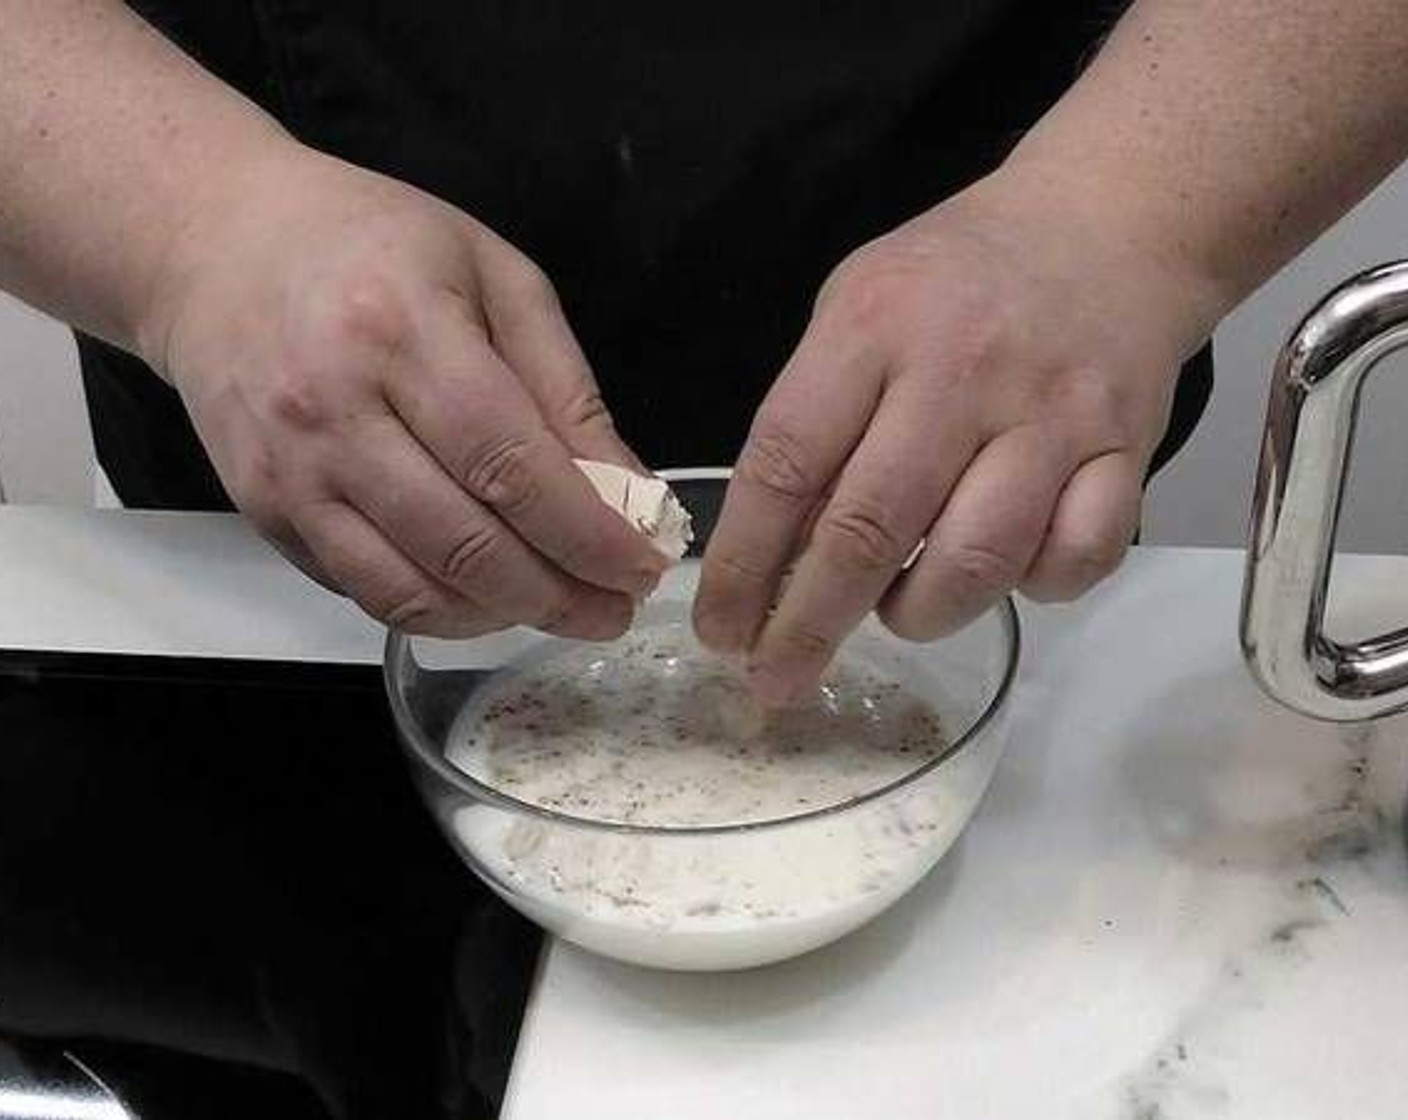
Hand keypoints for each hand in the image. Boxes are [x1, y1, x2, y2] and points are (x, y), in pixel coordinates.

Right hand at [143, 147, 667, 637]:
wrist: (217, 246)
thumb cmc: (370, 244)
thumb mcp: (493, 276)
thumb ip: (564, 386)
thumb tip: (627, 491)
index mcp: (401, 328)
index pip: (510, 463)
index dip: (587, 533)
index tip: (641, 566)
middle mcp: (333, 408)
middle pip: (466, 543)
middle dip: (559, 596)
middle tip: (614, 608)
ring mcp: (290, 471)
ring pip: (412, 590)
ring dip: (504, 617)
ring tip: (562, 607)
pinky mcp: (264, 511)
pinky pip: (364, 591)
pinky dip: (438, 612)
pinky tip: (487, 595)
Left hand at [694, 169, 1217, 704]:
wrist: (1107, 225)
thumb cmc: (956, 278)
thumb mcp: (856, 310)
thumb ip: (814, 416)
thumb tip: (775, 554)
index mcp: (872, 328)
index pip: (783, 464)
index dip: (743, 564)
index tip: (719, 631)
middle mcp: (960, 372)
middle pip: (868, 531)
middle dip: (809, 626)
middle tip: (777, 681)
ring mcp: (1051, 415)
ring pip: (975, 563)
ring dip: (918, 614)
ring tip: (895, 608)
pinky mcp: (1127, 450)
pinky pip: (1075, 561)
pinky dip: (1032, 587)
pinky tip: (1007, 568)